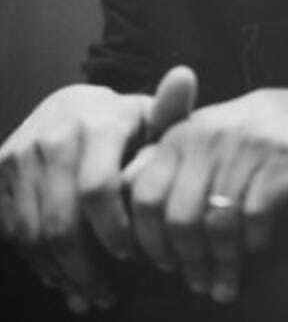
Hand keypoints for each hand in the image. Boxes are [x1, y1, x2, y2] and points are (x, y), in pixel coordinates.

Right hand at [0, 66, 196, 313]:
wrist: (66, 107)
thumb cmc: (122, 123)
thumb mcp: (149, 116)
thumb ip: (170, 110)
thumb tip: (185, 76)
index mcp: (97, 123)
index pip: (98, 189)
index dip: (114, 230)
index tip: (133, 255)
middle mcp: (54, 136)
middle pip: (61, 221)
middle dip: (86, 267)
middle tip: (108, 295)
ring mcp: (22, 154)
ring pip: (33, 232)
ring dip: (61, 272)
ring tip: (88, 293)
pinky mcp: (0, 170)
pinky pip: (13, 229)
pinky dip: (37, 261)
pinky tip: (60, 276)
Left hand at [126, 88, 287, 304]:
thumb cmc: (243, 134)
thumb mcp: (200, 137)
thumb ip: (162, 167)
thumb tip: (127, 219)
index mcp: (181, 135)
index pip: (146, 196)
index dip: (148, 239)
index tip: (160, 263)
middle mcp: (209, 138)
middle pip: (180, 218)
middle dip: (186, 260)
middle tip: (195, 281)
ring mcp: (247, 149)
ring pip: (219, 224)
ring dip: (220, 264)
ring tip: (223, 284)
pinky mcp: (283, 163)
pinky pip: (256, 219)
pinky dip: (253, 243)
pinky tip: (255, 250)